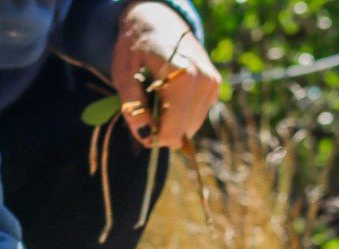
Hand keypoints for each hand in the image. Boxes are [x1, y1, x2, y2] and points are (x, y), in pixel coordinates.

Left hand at [111, 2, 220, 148]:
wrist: (157, 21)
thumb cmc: (136, 47)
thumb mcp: (124, 76)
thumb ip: (133, 108)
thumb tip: (145, 137)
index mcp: (184, 79)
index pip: (173, 131)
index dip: (153, 137)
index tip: (139, 124)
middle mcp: (205, 83)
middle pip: (182, 132)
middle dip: (161, 129)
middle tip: (145, 108)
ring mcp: (213, 84)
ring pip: (190, 127)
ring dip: (171, 121)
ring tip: (156, 97)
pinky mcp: (214, 87)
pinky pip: (196, 116)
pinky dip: (180, 114)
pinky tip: (168, 95)